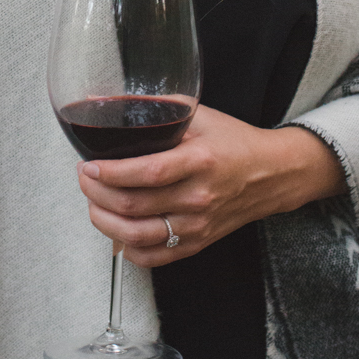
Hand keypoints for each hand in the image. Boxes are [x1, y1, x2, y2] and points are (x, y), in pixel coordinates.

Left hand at [76, 104, 345, 266]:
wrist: (272, 175)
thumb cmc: (236, 144)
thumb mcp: (202, 116)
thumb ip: (164, 109)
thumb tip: (122, 101)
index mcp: (199, 162)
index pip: (148, 173)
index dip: (111, 173)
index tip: (89, 166)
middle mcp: (198, 198)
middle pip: (135, 207)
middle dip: (97, 194)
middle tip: (85, 179)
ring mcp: (198, 225)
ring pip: (138, 236)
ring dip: (105, 223)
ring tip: (93, 205)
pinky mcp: (198, 242)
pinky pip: (154, 257)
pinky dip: (128, 249)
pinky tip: (116, 233)